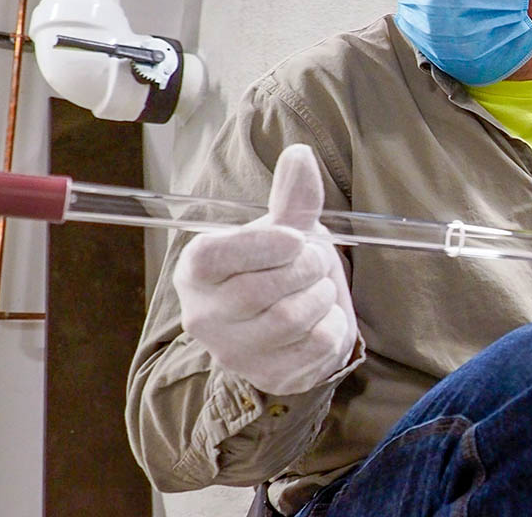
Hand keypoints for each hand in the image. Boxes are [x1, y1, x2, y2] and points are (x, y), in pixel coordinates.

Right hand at [174, 144, 356, 394]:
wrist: (294, 327)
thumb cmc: (279, 268)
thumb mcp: (284, 230)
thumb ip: (291, 198)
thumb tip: (299, 154)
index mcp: (197, 270)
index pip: (216, 256)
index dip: (262, 244)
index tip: (294, 239)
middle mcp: (203, 315)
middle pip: (261, 290)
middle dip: (305, 268)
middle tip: (314, 261)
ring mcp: (233, 352)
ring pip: (290, 318)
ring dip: (321, 295)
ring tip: (316, 289)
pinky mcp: (270, 377)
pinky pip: (316, 346)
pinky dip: (334, 326)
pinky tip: (322, 319)